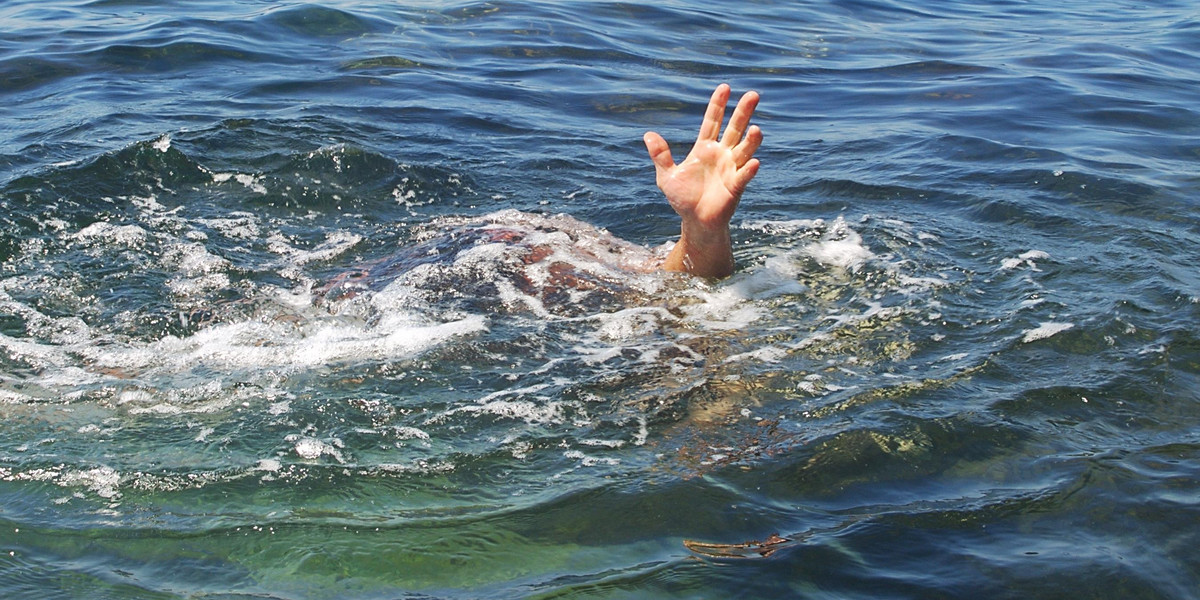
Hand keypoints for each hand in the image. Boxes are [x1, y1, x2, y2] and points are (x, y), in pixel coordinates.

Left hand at [644, 84, 761, 276]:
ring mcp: (731, 169)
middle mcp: (721, 155)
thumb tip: (648, 135)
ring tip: (756, 128)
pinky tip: (754, 162)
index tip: (725, 87)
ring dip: (751, 140)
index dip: (718, 105)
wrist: (695, 222)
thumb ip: (660, 155)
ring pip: (744, 150)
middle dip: (743, 112)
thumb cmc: (683, 198)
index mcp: (704, 148)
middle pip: (735, 129)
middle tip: (753, 95)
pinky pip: (744, 176)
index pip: (713, 121)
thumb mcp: (666, 176)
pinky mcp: (735, 187)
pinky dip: (749, 169)